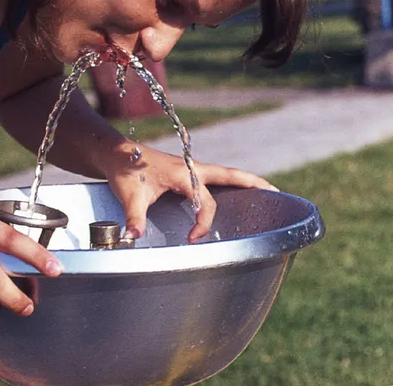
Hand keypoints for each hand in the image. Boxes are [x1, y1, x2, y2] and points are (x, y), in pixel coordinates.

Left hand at [104, 143, 276, 242]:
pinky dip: (230, 182)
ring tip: (268, 190)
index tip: (193, 239)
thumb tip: (133, 237)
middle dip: (252, 183)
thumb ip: (134, 217)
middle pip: (230, 174)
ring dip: (245, 180)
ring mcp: (190, 168)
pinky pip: (215, 177)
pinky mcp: (186, 172)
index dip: (203, 222)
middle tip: (275, 192)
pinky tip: (236, 192)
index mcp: (182, 173)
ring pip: (225, 173)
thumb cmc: (124, 171)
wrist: (116, 153)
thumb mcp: (128, 195)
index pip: (205, 200)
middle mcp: (191, 168)